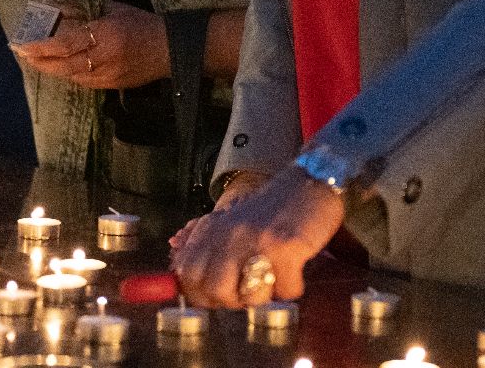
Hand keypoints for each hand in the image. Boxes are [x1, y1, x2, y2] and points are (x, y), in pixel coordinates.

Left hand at [13, 1, 168, 90]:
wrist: (171, 49)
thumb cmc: (142, 23)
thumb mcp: (113, 9)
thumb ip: (85, 11)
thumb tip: (57, 10)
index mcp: (106, 34)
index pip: (67, 43)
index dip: (43, 47)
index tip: (24, 45)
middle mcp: (105, 58)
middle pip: (65, 65)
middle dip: (41, 62)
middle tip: (23, 56)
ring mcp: (109, 75)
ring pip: (72, 76)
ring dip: (53, 69)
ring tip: (37, 61)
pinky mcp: (113, 86)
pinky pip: (84, 82)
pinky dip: (70, 74)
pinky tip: (61, 68)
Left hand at [171, 165, 345, 306]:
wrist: (309, 183)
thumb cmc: (271, 209)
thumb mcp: (229, 219)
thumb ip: (200, 238)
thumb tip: (174, 257)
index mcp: (212, 229)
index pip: (185, 273)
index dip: (200, 293)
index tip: (218, 294)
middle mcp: (229, 234)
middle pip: (213, 291)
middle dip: (233, 301)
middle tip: (249, 289)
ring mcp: (256, 240)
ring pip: (246, 297)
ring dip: (264, 297)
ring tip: (273, 278)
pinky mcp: (285, 247)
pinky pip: (284, 291)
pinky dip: (292, 287)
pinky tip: (294, 269)